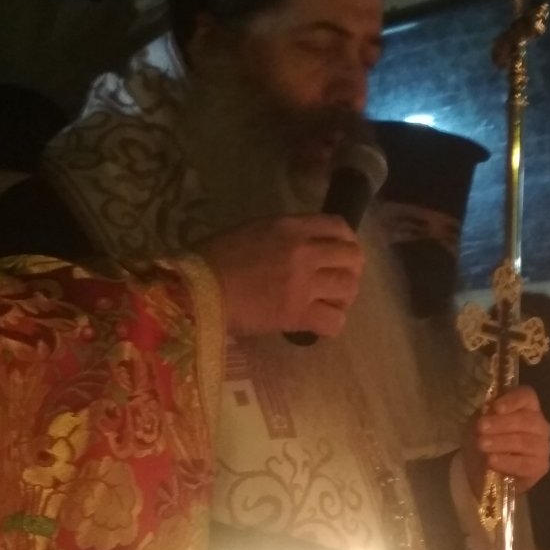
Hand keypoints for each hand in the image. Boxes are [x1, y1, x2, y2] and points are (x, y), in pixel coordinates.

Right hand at [197, 214, 363, 337]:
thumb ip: (283, 235)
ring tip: (329, 303)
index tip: (341, 253)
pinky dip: (332, 324)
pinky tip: (319, 323)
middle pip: (353, 257)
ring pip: (349, 288)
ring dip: (344, 297)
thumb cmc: (213, 259)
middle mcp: (304, 252)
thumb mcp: (251, 230)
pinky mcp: (297, 315)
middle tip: (338, 282)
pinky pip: (335, 322)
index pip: (339, 226)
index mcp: (290, 227)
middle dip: (351, 270)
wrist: (195, 290)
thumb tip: (303, 245)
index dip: (347, 241)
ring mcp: (303, 284)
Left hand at [462, 386, 549, 494]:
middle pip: (526, 419)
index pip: (527, 396)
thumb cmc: (485, 439)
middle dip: (502, 424)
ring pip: (526, 441)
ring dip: (502, 442)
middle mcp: (540, 425)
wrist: (483, 470)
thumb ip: (486, 415)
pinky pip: (526, 464)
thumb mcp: (480, 423)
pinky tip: (492, 460)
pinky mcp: (541, 467)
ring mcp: (543, 446)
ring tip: (482, 445)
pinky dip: (507, 462)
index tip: (496, 408)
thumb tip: (490, 413)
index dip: (513, 401)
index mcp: (527, 408)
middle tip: (481, 428)